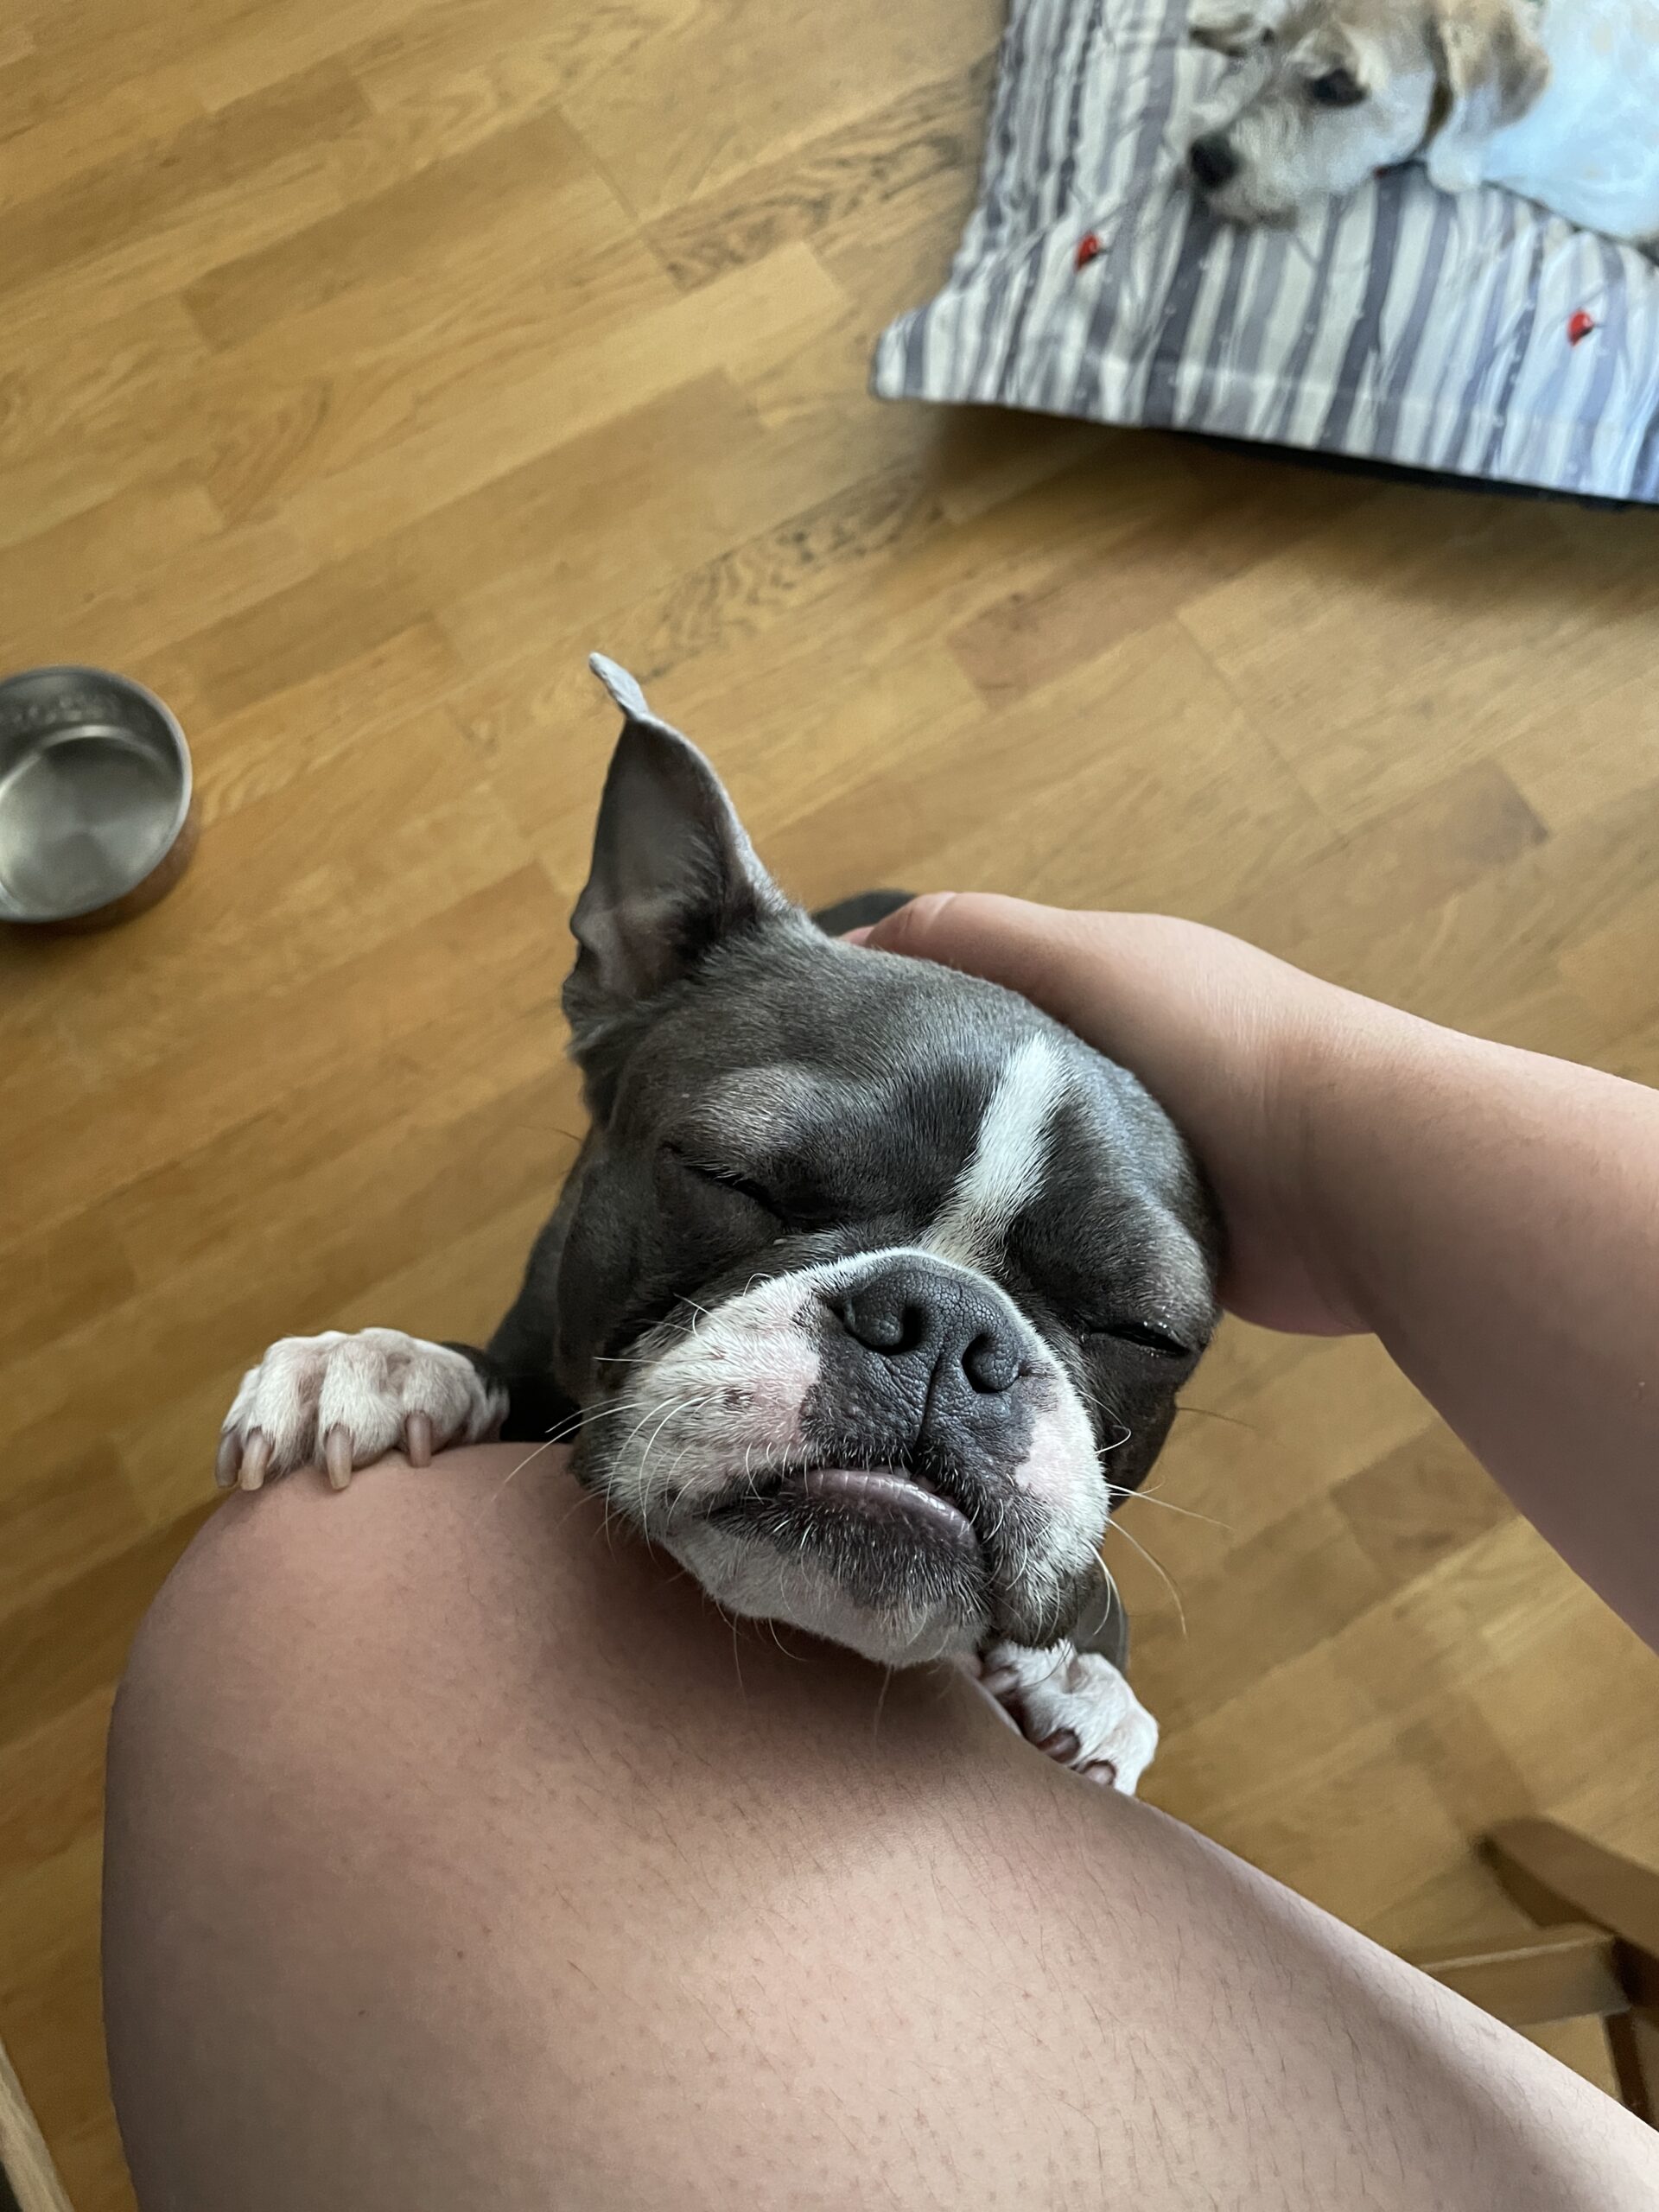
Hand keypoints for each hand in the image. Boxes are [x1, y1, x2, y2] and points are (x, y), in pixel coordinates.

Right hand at [862, 894, 1385, 1335]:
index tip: (800, 1065)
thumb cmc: (1217, 1046)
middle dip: (912, 1125)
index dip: (883, 1020)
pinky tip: (955, 1282)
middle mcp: (1119, 1072)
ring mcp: (1143, 1166)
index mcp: (1102, 991)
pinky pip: (1063, 1255)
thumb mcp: (1082, 958)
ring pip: (1017, 1180)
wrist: (1355, 1179)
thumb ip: (969, 937)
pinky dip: (1019, 1262)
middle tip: (819, 1173)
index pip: (965, 992)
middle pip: (984, 1093)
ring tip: (867, 1239)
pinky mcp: (1159, 1253)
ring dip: (964, 1203)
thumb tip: (844, 945)